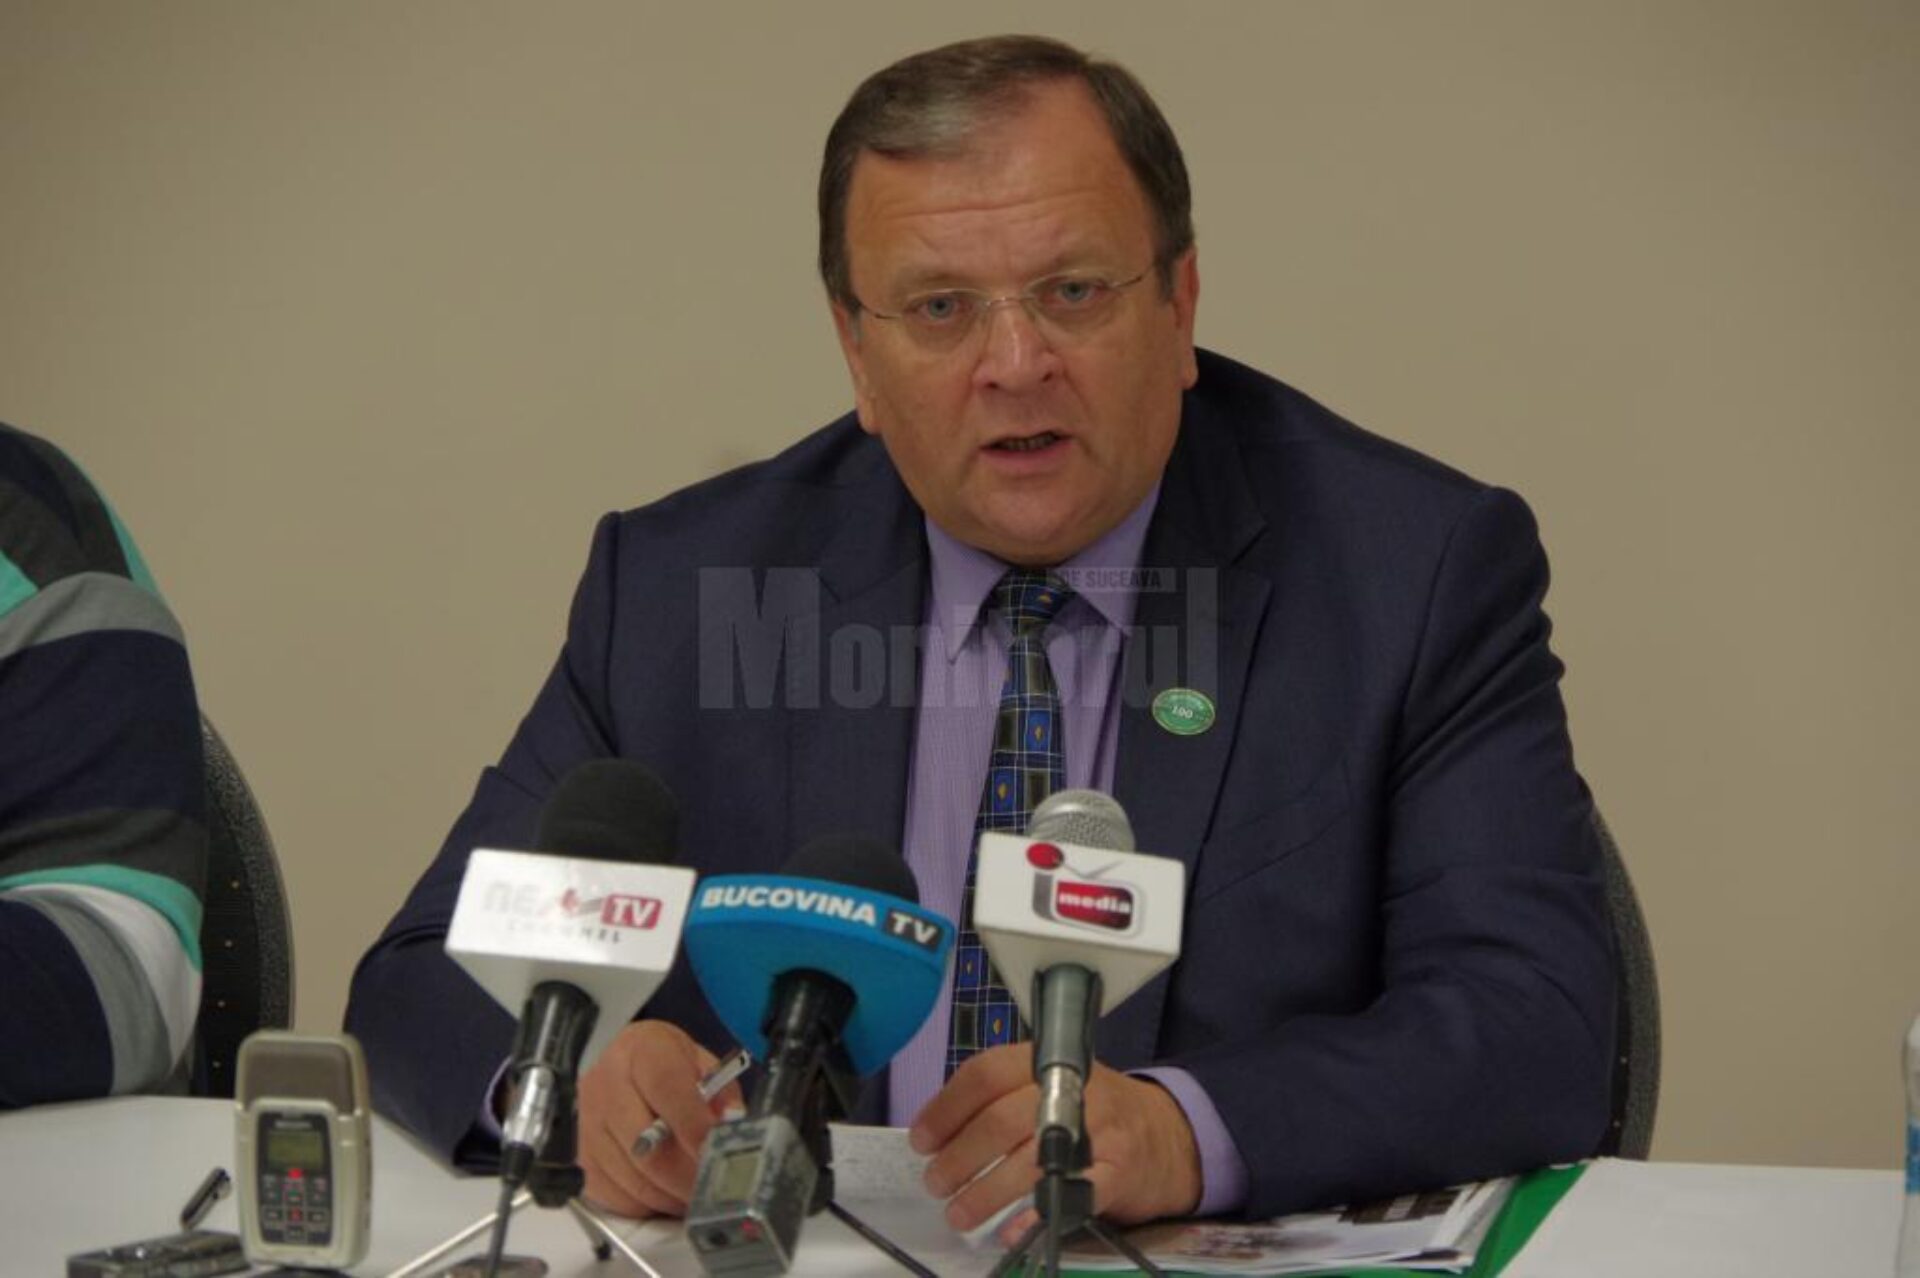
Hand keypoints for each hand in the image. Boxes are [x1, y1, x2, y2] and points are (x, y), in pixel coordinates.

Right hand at [574, 1020, 745, 1218]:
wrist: (617, 1066)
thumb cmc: (664, 1065)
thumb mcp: (699, 1062)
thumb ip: (720, 1092)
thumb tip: (732, 1123)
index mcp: (640, 1051)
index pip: (666, 1086)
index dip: (694, 1123)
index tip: (716, 1149)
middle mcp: (605, 1085)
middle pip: (647, 1145)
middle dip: (688, 1173)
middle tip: (715, 1184)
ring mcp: (586, 1126)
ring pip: (633, 1179)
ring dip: (672, 1194)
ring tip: (697, 1191)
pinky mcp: (579, 1160)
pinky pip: (617, 1198)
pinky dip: (649, 1203)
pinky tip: (667, 1192)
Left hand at [909, 1044, 1201, 1237]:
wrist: (1167, 1136)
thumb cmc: (1094, 1111)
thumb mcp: (1051, 1084)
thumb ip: (1002, 1098)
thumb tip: (938, 1134)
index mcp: (1046, 1060)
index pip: (985, 1074)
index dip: (946, 1108)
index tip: (921, 1141)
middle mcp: (1072, 1088)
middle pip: (1001, 1120)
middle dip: (960, 1156)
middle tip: (935, 1182)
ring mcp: (1099, 1129)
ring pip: (1029, 1161)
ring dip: (985, 1192)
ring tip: (959, 1213)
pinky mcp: (1119, 1172)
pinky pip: (1070, 1195)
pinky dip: (1034, 1215)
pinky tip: (1009, 1230)